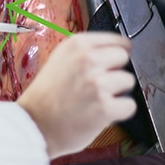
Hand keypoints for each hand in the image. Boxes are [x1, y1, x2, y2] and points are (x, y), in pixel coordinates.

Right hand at [16, 32, 136, 158]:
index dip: (116, 51)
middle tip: (98, 84)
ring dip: (117, 92)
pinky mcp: (105, 107)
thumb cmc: (45, 95)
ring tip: (96, 99)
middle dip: (114, 71)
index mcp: (76, 45)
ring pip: (128, 81)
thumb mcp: (59, 60)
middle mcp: (87, 59)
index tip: (116, 58)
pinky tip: (101, 112)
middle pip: (123, 57)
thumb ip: (84, 52)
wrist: (34, 124)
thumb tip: (114, 49)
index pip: (116, 40)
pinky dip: (119, 112)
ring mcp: (97, 83)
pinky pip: (129, 105)